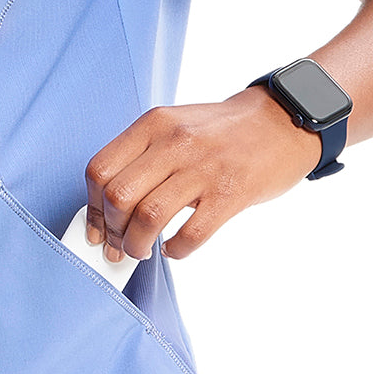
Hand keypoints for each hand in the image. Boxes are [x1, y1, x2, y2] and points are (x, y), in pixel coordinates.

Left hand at [84, 86, 323, 262]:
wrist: (281, 121)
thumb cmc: (221, 131)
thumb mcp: (175, 125)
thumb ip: (142, 156)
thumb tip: (108, 206)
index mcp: (153, 124)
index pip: (100, 170)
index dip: (92, 207)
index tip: (96, 228)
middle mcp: (174, 142)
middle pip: (118, 196)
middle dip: (112, 231)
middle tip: (119, 245)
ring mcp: (203, 168)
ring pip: (148, 217)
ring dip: (136, 245)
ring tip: (142, 251)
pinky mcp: (231, 193)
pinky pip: (191, 234)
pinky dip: (175, 250)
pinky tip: (174, 249)